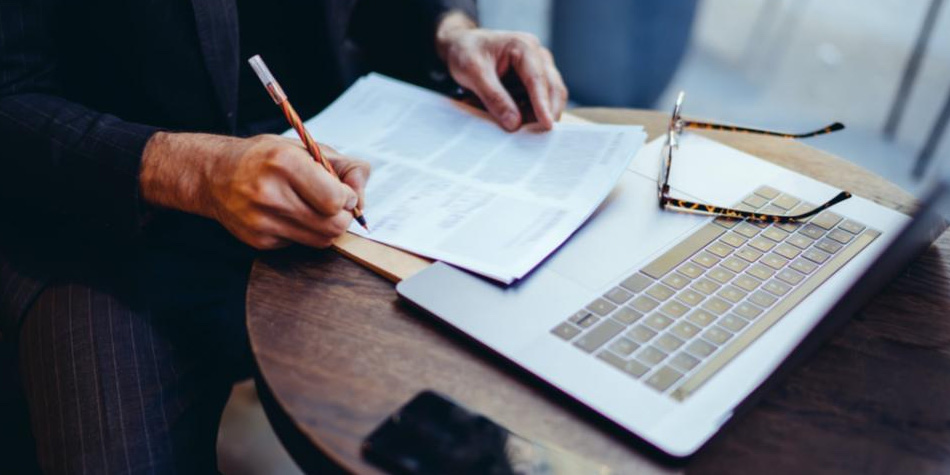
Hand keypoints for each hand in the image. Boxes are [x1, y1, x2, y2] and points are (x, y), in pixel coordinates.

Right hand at [141, 132, 369, 249]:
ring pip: (320, 240)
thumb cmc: (267, 158)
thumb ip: (344, 167)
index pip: (335, 199)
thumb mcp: (306, 148)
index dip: (348, 199)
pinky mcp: (258, 240)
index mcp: (284, 162)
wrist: (214, 174)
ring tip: (314, 209)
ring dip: (327, 227)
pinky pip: (300, 244)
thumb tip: (362, 197)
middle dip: (342, 217)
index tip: (343, 192)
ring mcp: (261, 220)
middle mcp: (269, 193)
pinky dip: (304, 232)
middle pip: (332, 226)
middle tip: (334, 205)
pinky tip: (289, 215)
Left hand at [436, 12, 567, 130]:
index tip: (547, 125)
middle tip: (534, 136)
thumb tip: (514, 123)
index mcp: (524, 46)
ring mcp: (538, 68)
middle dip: (546, 113)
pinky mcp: (534, 81)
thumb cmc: (466, 52)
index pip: (538, 79)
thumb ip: (494, 97)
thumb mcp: (474, 73)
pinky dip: (529, 113)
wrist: (461, 45)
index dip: (543, 104)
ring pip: (550, 97)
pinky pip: (538, 101)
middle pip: (553, 88)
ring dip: (537, 115)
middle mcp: (537, 56)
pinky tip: (514, 120)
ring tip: (516, 127)